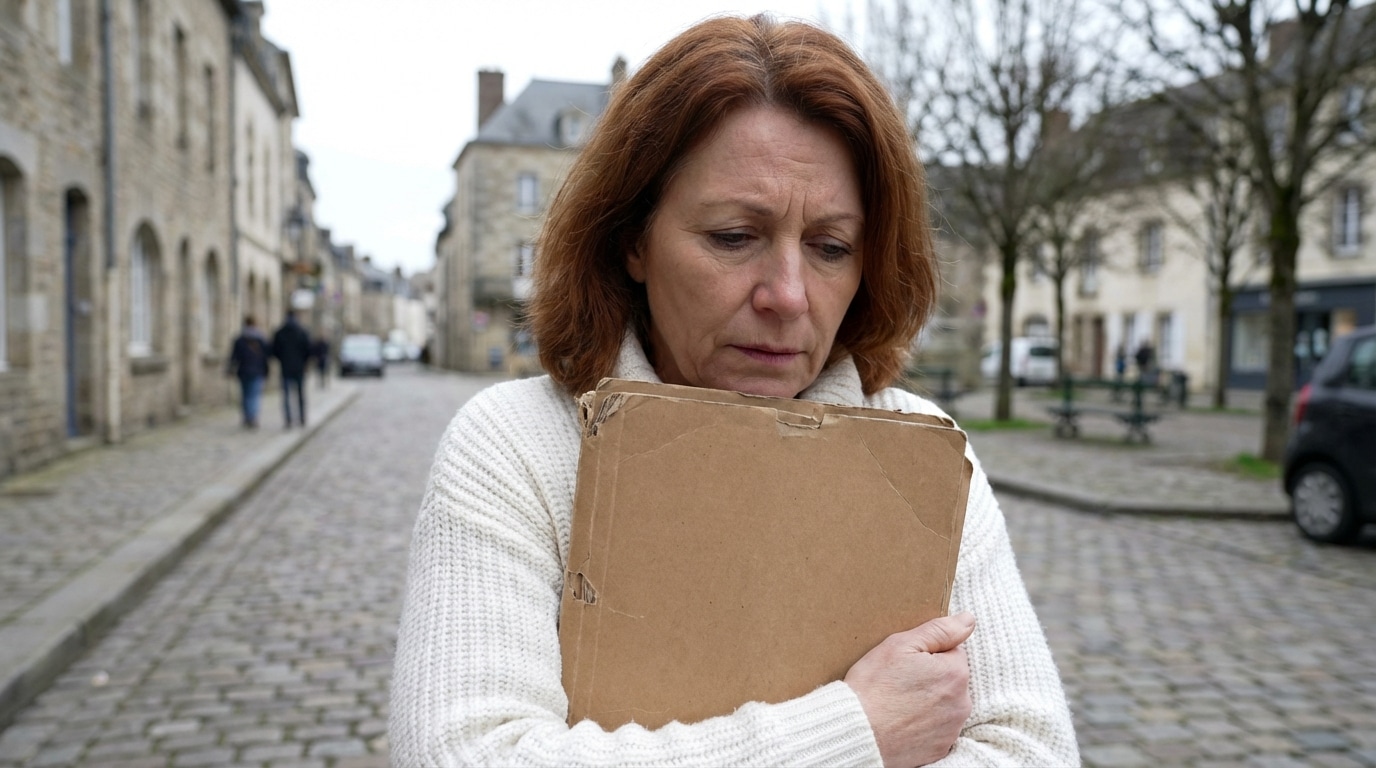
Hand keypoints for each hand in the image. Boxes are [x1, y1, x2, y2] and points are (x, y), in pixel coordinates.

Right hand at [844, 612, 974, 767]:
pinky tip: (902, 721)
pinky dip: (923, 724)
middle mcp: (961, 703)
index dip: (926, 653)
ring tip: (899, 703)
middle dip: (930, 677)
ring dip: (928, 701)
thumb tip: (968, 619)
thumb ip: (939, 630)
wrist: (857, 733)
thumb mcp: (900, 645)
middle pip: (950, 679)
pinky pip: (936, 728)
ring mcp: (952, 729)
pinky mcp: (941, 749)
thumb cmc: (874, 687)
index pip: (951, 651)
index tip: (905, 662)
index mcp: (955, 673)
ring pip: (944, 704)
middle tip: (900, 682)